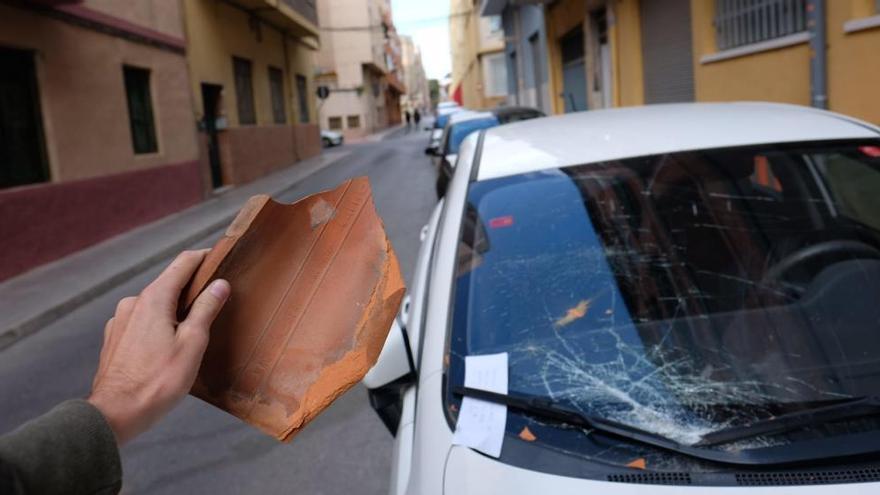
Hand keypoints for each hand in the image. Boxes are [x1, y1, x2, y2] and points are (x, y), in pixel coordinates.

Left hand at [88, 250, 229, 444]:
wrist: (116, 414)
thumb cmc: (158, 382)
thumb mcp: (193, 343)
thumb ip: (206, 309)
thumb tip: (219, 285)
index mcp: (154, 299)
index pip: (182, 263)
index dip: (204, 258)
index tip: (220, 257)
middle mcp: (133, 304)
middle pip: (168, 284)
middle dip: (191, 288)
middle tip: (215, 298)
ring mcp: (120, 321)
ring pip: (154, 305)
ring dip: (174, 309)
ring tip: (193, 329)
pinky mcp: (115, 339)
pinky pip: (142, 322)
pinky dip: (159, 325)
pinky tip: (168, 345)